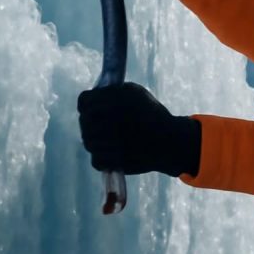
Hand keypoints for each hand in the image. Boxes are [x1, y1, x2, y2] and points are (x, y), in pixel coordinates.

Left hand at [77, 82, 200, 176]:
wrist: (170, 141)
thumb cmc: (153, 114)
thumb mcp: (135, 92)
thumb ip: (113, 92)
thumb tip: (95, 95)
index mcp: (113, 101)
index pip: (83, 101)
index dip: (86, 103)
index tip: (91, 108)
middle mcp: (108, 120)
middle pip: (84, 122)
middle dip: (90, 122)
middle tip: (101, 125)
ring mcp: (109, 143)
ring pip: (88, 142)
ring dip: (96, 140)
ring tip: (108, 139)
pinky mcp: (113, 162)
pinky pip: (96, 160)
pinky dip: (102, 158)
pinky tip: (111, 153)